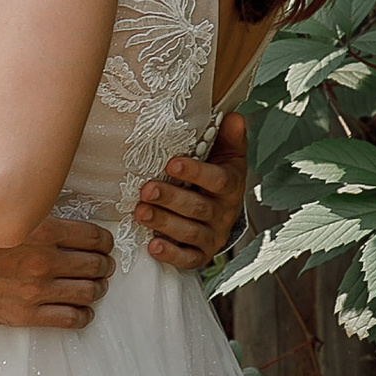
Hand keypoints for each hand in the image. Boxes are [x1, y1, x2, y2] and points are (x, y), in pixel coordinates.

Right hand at [0, 215, 114, 329]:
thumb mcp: (9, 215)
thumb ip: (40, 218)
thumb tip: (68, 223)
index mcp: (43, 230)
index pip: (94, 238)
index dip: (105, 242)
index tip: (103, 245)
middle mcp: (44, 261)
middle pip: (96, 266)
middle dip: (103, 265)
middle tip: (101, 265)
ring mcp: (36, 290)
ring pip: (88, 292)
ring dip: (96, 289)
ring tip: (92, 286)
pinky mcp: (25, 314)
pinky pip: (70, 319)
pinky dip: (83, 314)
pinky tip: (81, 310)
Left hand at [136, 111, 247, 272]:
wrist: (223, 212)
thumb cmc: (218, 175)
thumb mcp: (228, 154)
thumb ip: (229, 136)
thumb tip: (234, 116)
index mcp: (231, 186)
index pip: (217, 180)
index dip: (196, 173)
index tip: (172, 164)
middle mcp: (224, 213)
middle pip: (198, 208)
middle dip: (171, 199)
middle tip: (146, 190)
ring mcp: (213, 236)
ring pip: (190, 232)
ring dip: (164, 223)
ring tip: (140, 212)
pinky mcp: (201, 254)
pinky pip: (188, 258)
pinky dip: (171, 254)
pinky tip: (152, 246)